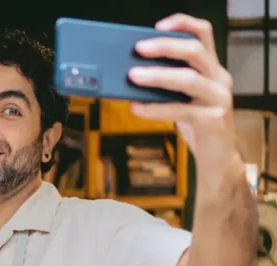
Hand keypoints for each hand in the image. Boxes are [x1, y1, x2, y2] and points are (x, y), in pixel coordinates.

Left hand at [128, 14, 238, 167]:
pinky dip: (155, 109)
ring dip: (158, 76)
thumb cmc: (196, 124)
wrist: (217, 157)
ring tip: (133, 76)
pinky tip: (136, 108)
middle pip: (195, 51)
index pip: (203, 34)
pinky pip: (181, 110)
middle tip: (138, 48)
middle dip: (165, 46)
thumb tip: (130, 74)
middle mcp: (219, 78)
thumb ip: (166, 85)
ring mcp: (219, 98)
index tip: (158, 25)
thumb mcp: (182, 99)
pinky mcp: (213, 120)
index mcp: (212, 68)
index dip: (183, 24)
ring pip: (189, 79)